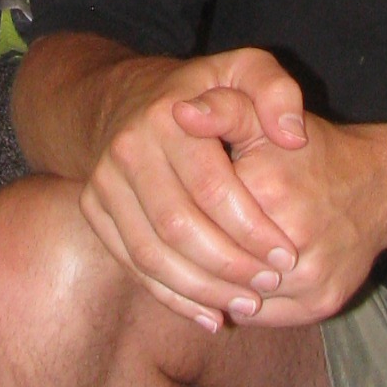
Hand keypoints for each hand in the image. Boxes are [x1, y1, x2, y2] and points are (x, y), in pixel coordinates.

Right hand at [81, 47, 307, 331]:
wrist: (128, 98)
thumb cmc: (204, 89)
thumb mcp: (246, 69)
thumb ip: (277, 92)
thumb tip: (293, 135)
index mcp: (168, 117)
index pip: (211, 186)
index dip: (250, 227)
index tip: (286, 254)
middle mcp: (128, 149)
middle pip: (177, 226)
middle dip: (227, 265)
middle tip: (268, 285)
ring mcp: (104, 182)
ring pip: (151, 253)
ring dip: (201, 289)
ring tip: (246, 305)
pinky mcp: (94, 210)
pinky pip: (132, 264)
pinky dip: (171, 297)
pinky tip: (209, 316)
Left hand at [174, 98, 386, 328]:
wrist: (380, 187)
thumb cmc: (312, 152)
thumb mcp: (265, 119)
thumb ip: (222, 111)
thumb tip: (180, 112)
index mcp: (269, 187)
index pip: (194, 215)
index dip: (175, 210)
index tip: (169, 202)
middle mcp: (293, 238)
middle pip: (209, 261)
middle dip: (185, 252)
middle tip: (173, 239)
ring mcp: (309, 278)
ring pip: (230, 295)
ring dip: (205, 284)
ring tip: (193, 264)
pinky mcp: (320, 304)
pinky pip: (257, 316)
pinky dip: (235, 303)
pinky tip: (224, 285)